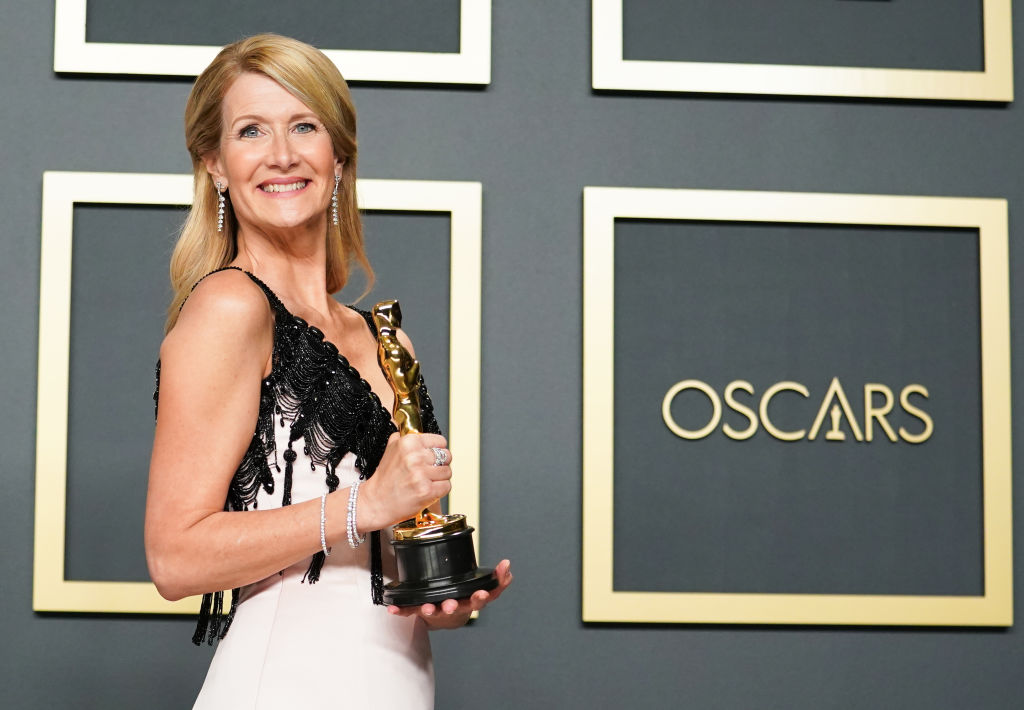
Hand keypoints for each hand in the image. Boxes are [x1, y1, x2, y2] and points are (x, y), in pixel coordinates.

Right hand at [359, 432, 451, 528]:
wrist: (377, 502)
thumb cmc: (385, 478)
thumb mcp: (391, 449)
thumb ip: (404, 437)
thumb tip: (417, 430)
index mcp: (408, 442)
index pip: (440, 441)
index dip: (438, 450)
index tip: (431, 456)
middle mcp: (415, 456)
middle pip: (447, 456)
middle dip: (440, 464)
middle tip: (428, 470)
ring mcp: (421, 474)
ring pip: (448, 472)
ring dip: (440, 478)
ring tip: (426, 481)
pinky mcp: (427, 491)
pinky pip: (447, 486)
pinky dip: (440, 490)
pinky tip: (427, 490)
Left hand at [386, 559, 512, 628]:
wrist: (447, 616)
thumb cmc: (465, 599)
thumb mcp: (485, 588)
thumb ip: (498, 578)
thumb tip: (507, 565)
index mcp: (470, 602)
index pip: (479, 601)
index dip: (480, 597)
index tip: (481, 593)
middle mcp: (454, 607)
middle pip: (455, 608)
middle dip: (452, 606)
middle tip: (450, 604)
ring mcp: (437, 610)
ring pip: (434, 611)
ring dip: (429, 609)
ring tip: (426, 606)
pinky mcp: (421, 610)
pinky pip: (410, 611)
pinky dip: (402, 610)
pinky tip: (393, 609)